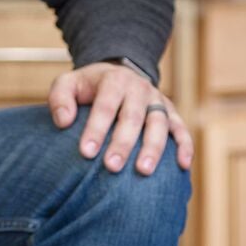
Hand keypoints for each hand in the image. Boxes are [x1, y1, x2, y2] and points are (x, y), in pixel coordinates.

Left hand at [48, 61, 192, 175]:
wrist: (118, 74)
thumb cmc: (88, 87)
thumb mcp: (68, 83)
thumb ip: (60, 98)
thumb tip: (63, 122)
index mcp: (114, 80)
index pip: (105, 106)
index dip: (96, 129)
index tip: (86, 153)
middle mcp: (139, 89)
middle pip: (133, 117)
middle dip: (123, 143)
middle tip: (112, 167)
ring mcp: (157, 101)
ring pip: (159, 123)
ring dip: (153, 147)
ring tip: (143, 171)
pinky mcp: (171, 112)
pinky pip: (181, 128)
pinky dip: (185, 145)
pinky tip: (183, 165)